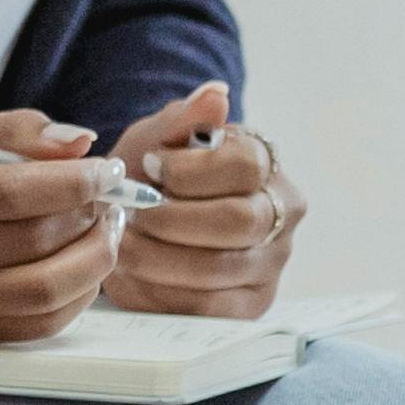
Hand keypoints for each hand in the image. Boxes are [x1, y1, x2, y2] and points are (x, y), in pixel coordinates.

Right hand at [0, 115, 110, 347]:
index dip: (74, 183)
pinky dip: (75, 297)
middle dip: (91, 219)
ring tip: (105, 233)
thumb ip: (11, 134)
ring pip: (42, 293)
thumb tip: (81, 142)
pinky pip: (34, 326)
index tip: (105, 170)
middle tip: (111, 200)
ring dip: (93, 261)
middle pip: (33, 244)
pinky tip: (82, 269)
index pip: (11, 193)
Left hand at [104, 84, 304, 319]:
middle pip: (236, 222)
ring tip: (123, 243)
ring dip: (156, 258)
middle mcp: (281, 216)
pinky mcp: (247, 308)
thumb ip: (184, 119)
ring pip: (216, 270)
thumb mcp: (159, 138)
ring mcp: (270, 266)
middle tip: (130, 215)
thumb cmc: (155, 174)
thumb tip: (215, 96)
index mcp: (267, 166)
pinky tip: (135, 274)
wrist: (141, 217)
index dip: (190, 171)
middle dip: (170, 220)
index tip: (149, 168)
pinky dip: (161, 292)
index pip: (245, 166)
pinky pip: (206, 309)